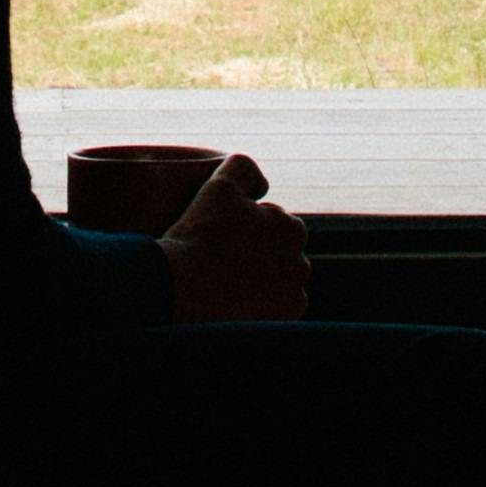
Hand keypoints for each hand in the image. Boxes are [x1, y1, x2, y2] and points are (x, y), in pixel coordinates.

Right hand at [158, 151, 309, 323]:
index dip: (244, 226)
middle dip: (257, 253)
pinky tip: (235, 301)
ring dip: (260, 278)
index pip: (272, 223)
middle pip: (277, 252)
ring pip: (277, 280)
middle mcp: (301, 262)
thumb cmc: (201, 234)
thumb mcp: (221, 185)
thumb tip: (262, 183)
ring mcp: (293, 294)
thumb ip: (244, 168)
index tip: (221, 236)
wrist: (183, 287)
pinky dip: (261, 304)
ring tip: (226, 281)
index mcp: (292, 228)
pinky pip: (276, 308)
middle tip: (221, 259)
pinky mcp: (283, 319)